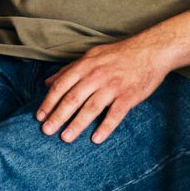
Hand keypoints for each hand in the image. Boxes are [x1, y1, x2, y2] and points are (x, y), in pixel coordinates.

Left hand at [36, 37, 173, 144]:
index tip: (39, 116)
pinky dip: (105, 127)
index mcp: (85, 66)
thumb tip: (48, 82)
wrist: (150, 51)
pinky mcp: (129, 96)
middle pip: (73, 99)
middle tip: (46, 131)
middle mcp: (96, 77)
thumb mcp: (90, 56)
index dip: (49, 102)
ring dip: (76, 124)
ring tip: (65, 138)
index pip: (61, 86)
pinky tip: (96, 139)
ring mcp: (113, 87)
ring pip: (91, 108)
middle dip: (58, 116)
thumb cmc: (118, 54)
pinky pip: (115, 114)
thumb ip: (68, 70)